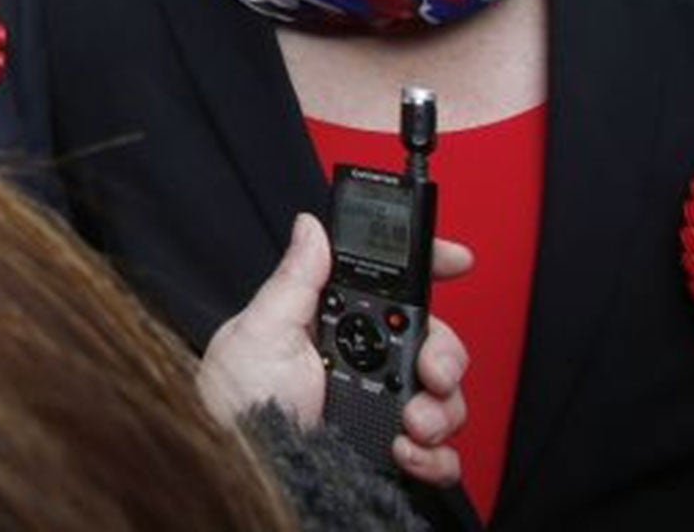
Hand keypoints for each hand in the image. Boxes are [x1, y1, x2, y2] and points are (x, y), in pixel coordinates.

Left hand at [197, 214, 471, 487]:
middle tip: (434, 373)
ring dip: (440, 409)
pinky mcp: (391, 451)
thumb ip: (294, 281)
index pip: (391, 286)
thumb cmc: (236, 398)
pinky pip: (439, 453)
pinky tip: (405, 451)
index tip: (457, 260)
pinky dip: (436, 455)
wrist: (243, 467)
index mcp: (335, 322)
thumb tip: (311, 227)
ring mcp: (382, 407)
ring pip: (445, 397)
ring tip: (411, 423)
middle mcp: (365, 361)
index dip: (428, 267)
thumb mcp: (259, 330)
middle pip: (433, 343)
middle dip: (445, 355)